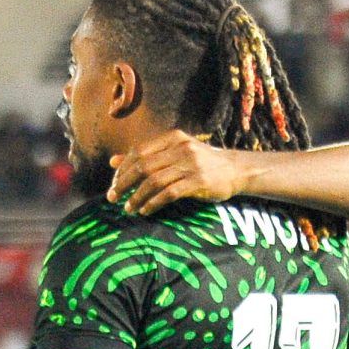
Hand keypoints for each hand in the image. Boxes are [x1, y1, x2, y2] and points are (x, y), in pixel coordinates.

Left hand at [107, 132, 250, 215]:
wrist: (236, 169)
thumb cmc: (201, 162)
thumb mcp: (174, 153)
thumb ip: (145, 156)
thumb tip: (113, 161)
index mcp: (173, 138)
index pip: (138, 152)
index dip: (122, 169)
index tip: (113, 184)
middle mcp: (181, 148)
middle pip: (143, 166)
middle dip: (124, 184)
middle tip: (113, 198)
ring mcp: (191, 165)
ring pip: (154, 181)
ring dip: (137, 197)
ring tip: (128, 208)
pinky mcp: (199, 182)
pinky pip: (169, 193)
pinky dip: (153, 203)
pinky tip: (145, 210)